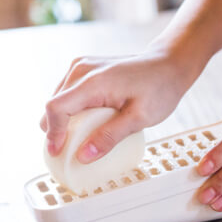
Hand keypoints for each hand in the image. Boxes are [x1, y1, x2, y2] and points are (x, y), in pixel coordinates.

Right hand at [41, 51, 194, 162]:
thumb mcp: (140, 118)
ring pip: (59, 98)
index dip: (53, 133)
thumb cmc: (159, 89)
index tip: (56, 153)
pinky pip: (68, 92)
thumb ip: (110, 137)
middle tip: (67, 152)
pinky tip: (84, 123)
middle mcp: (81, 69)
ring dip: (63, 120)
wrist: (169, 63)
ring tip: (76, 139)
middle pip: (54, 104)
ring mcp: (82, 65)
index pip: (56, 108)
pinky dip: (71, 109)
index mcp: (93, 82)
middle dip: (55, 130)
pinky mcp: (85, 66)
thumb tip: (82, 157)